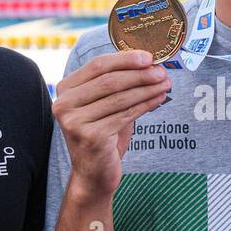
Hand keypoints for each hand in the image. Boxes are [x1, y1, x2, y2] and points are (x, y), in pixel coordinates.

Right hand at [53, 50, 169, 197]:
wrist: (93, 174)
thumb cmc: (102, 135)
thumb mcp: (104, 105)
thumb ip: (118, 85)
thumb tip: (149, 63)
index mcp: (65, 89)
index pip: (97, 65)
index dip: (125, 58)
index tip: (149, 56)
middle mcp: (64, 104)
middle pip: (109, 80)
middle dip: (139, 74)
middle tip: (162, 71)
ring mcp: (75, 121)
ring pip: (120, 97)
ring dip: (147, 88)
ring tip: (165, 83)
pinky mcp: (91, 136)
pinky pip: (125, 115)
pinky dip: (146, 104)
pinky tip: (159, 98)